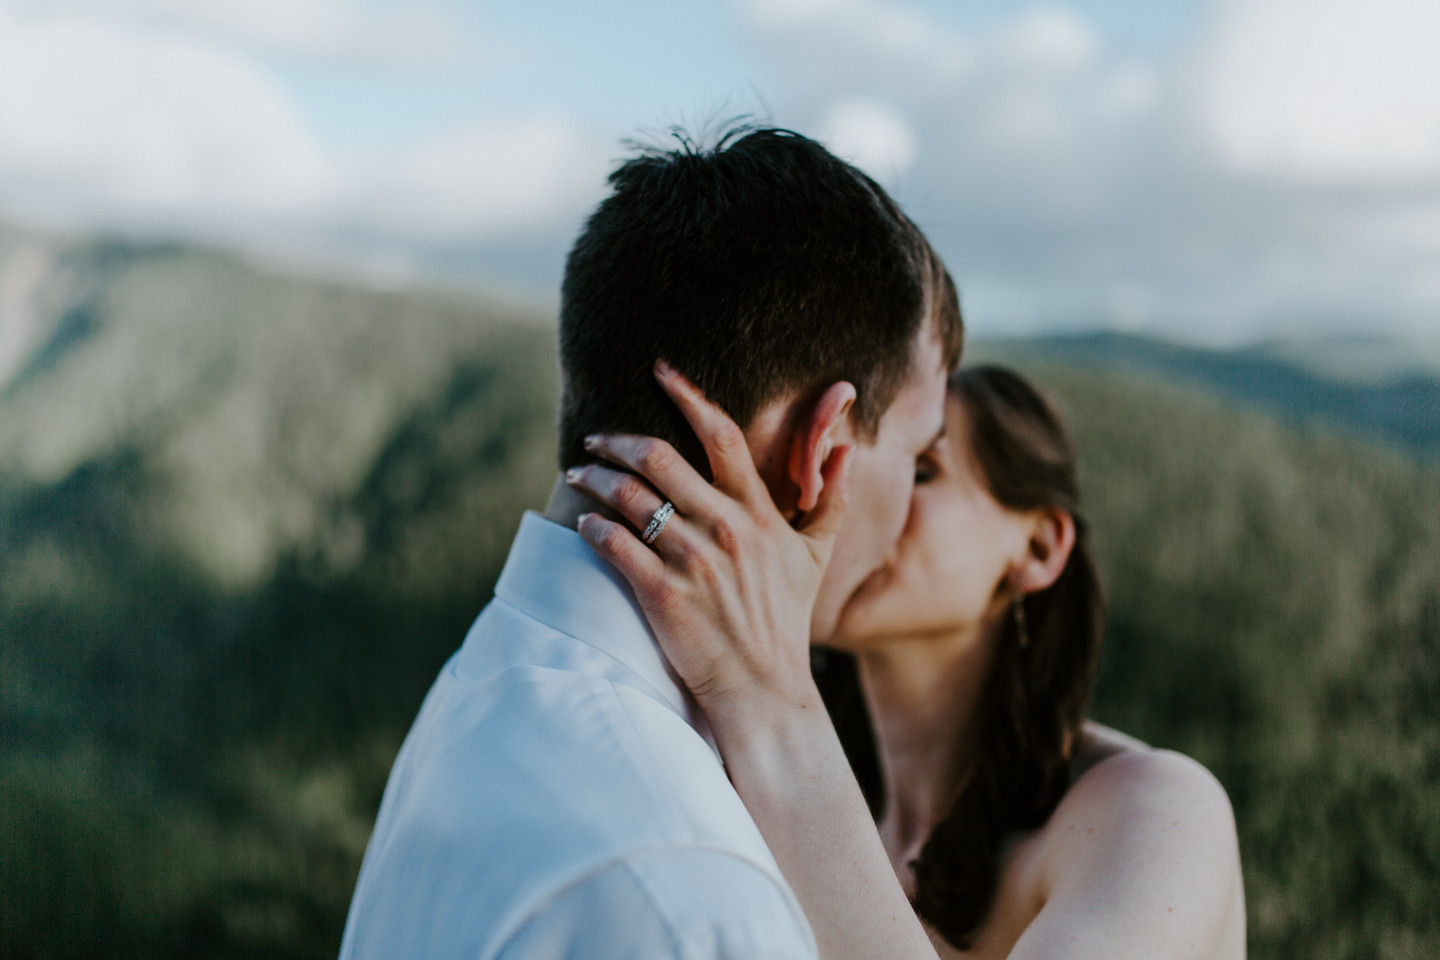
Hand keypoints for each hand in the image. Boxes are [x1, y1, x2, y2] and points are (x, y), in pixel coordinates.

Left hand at [566, 360, 852, 728]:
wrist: (763, 688)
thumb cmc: (784, 620)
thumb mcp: (815, 555)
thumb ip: (830, 497)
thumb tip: (845, 446)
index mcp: (758, 512)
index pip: (722, 436)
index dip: (688, 395)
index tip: (659, 371)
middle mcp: (725, 528)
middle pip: (661, 458)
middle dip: (618, 439)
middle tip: (596, 437)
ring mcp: (692, 560)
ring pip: (629, 497)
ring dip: (595, 479)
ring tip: (578, 476)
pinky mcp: (661, 593)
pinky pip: (613, 544)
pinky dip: (590, 527)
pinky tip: (582, 523)